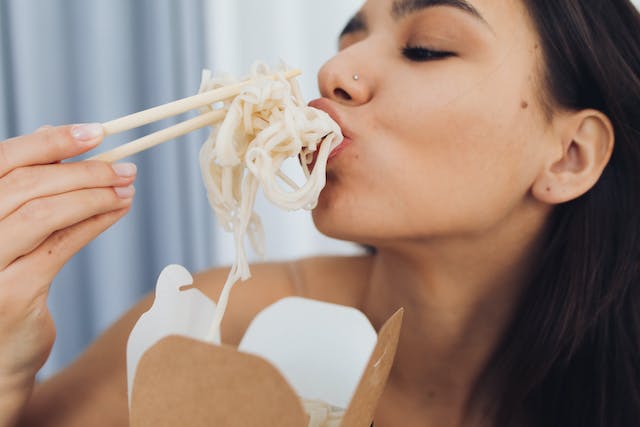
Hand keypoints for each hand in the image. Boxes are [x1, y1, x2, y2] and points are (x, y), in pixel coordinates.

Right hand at [0, 124, 136, 425]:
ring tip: (127, 187)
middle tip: (124, 168)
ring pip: (45, 212)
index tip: (95, 133)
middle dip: (84, 171)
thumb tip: (54, 138)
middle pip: (26, 184)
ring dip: (95, 195)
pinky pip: (62, 244)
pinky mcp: (11, 293)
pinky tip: (118, 211)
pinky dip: (96, 222)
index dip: (50, 142)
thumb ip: (20, 190)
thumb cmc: (1, 283)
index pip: (1, 161)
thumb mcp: (3, 232)